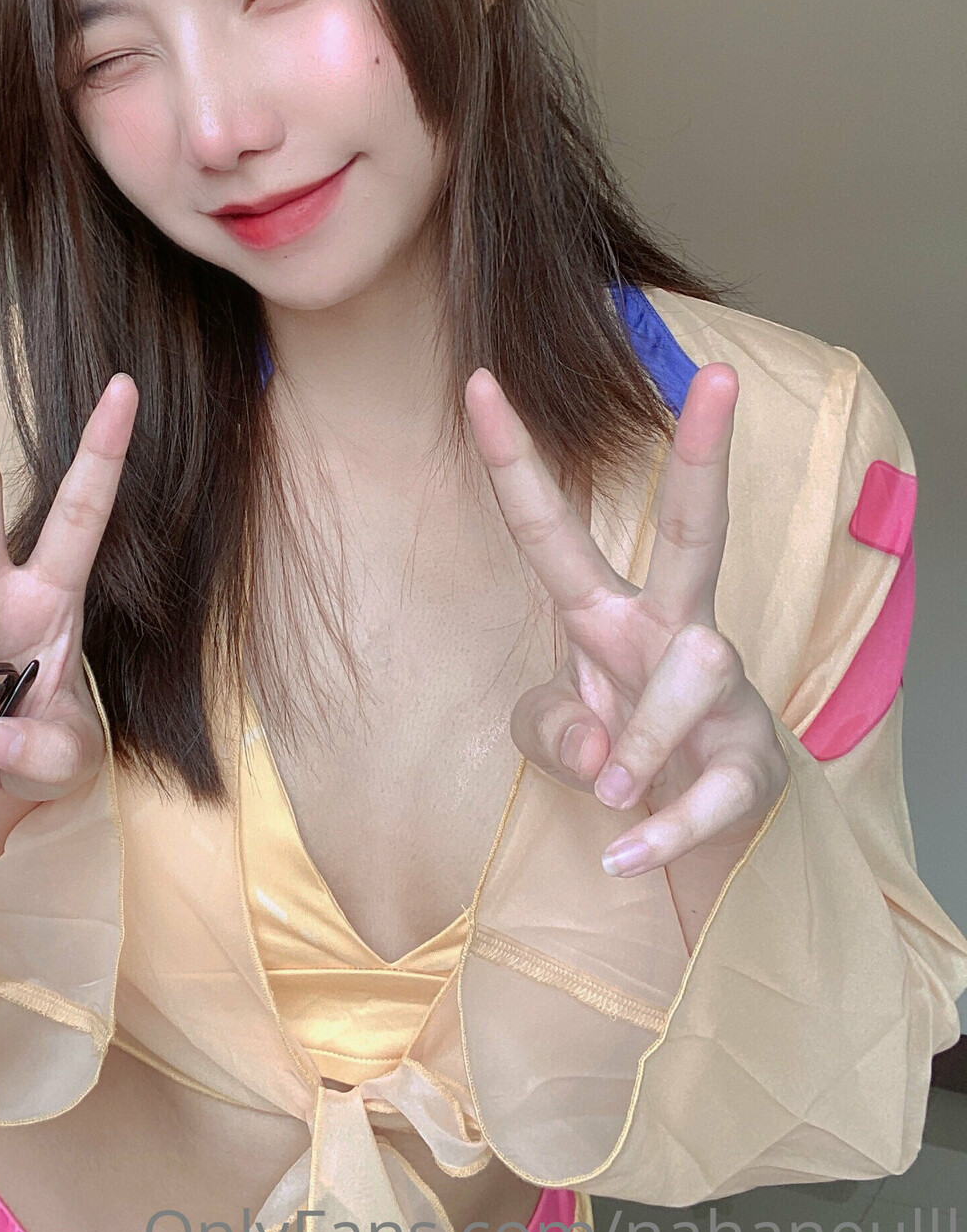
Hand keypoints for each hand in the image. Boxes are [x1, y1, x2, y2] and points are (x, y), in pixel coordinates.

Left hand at [465, 362, 787, 877]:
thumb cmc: (618, 754)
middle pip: (695, 527)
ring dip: (644, 737)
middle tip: (719, 375)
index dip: (512, 460)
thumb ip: (547, 730)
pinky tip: (624, 856)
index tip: (477, 382)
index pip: (552, 528)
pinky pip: (716, 784)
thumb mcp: (553, 736)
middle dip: (704, 455)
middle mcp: (671, 630)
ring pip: (698, 667)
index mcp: (605, 614)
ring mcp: (722, 690)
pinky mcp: (753, 760)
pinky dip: (664, 830)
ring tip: (613, 791)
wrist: (687, 835)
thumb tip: (600, 754)